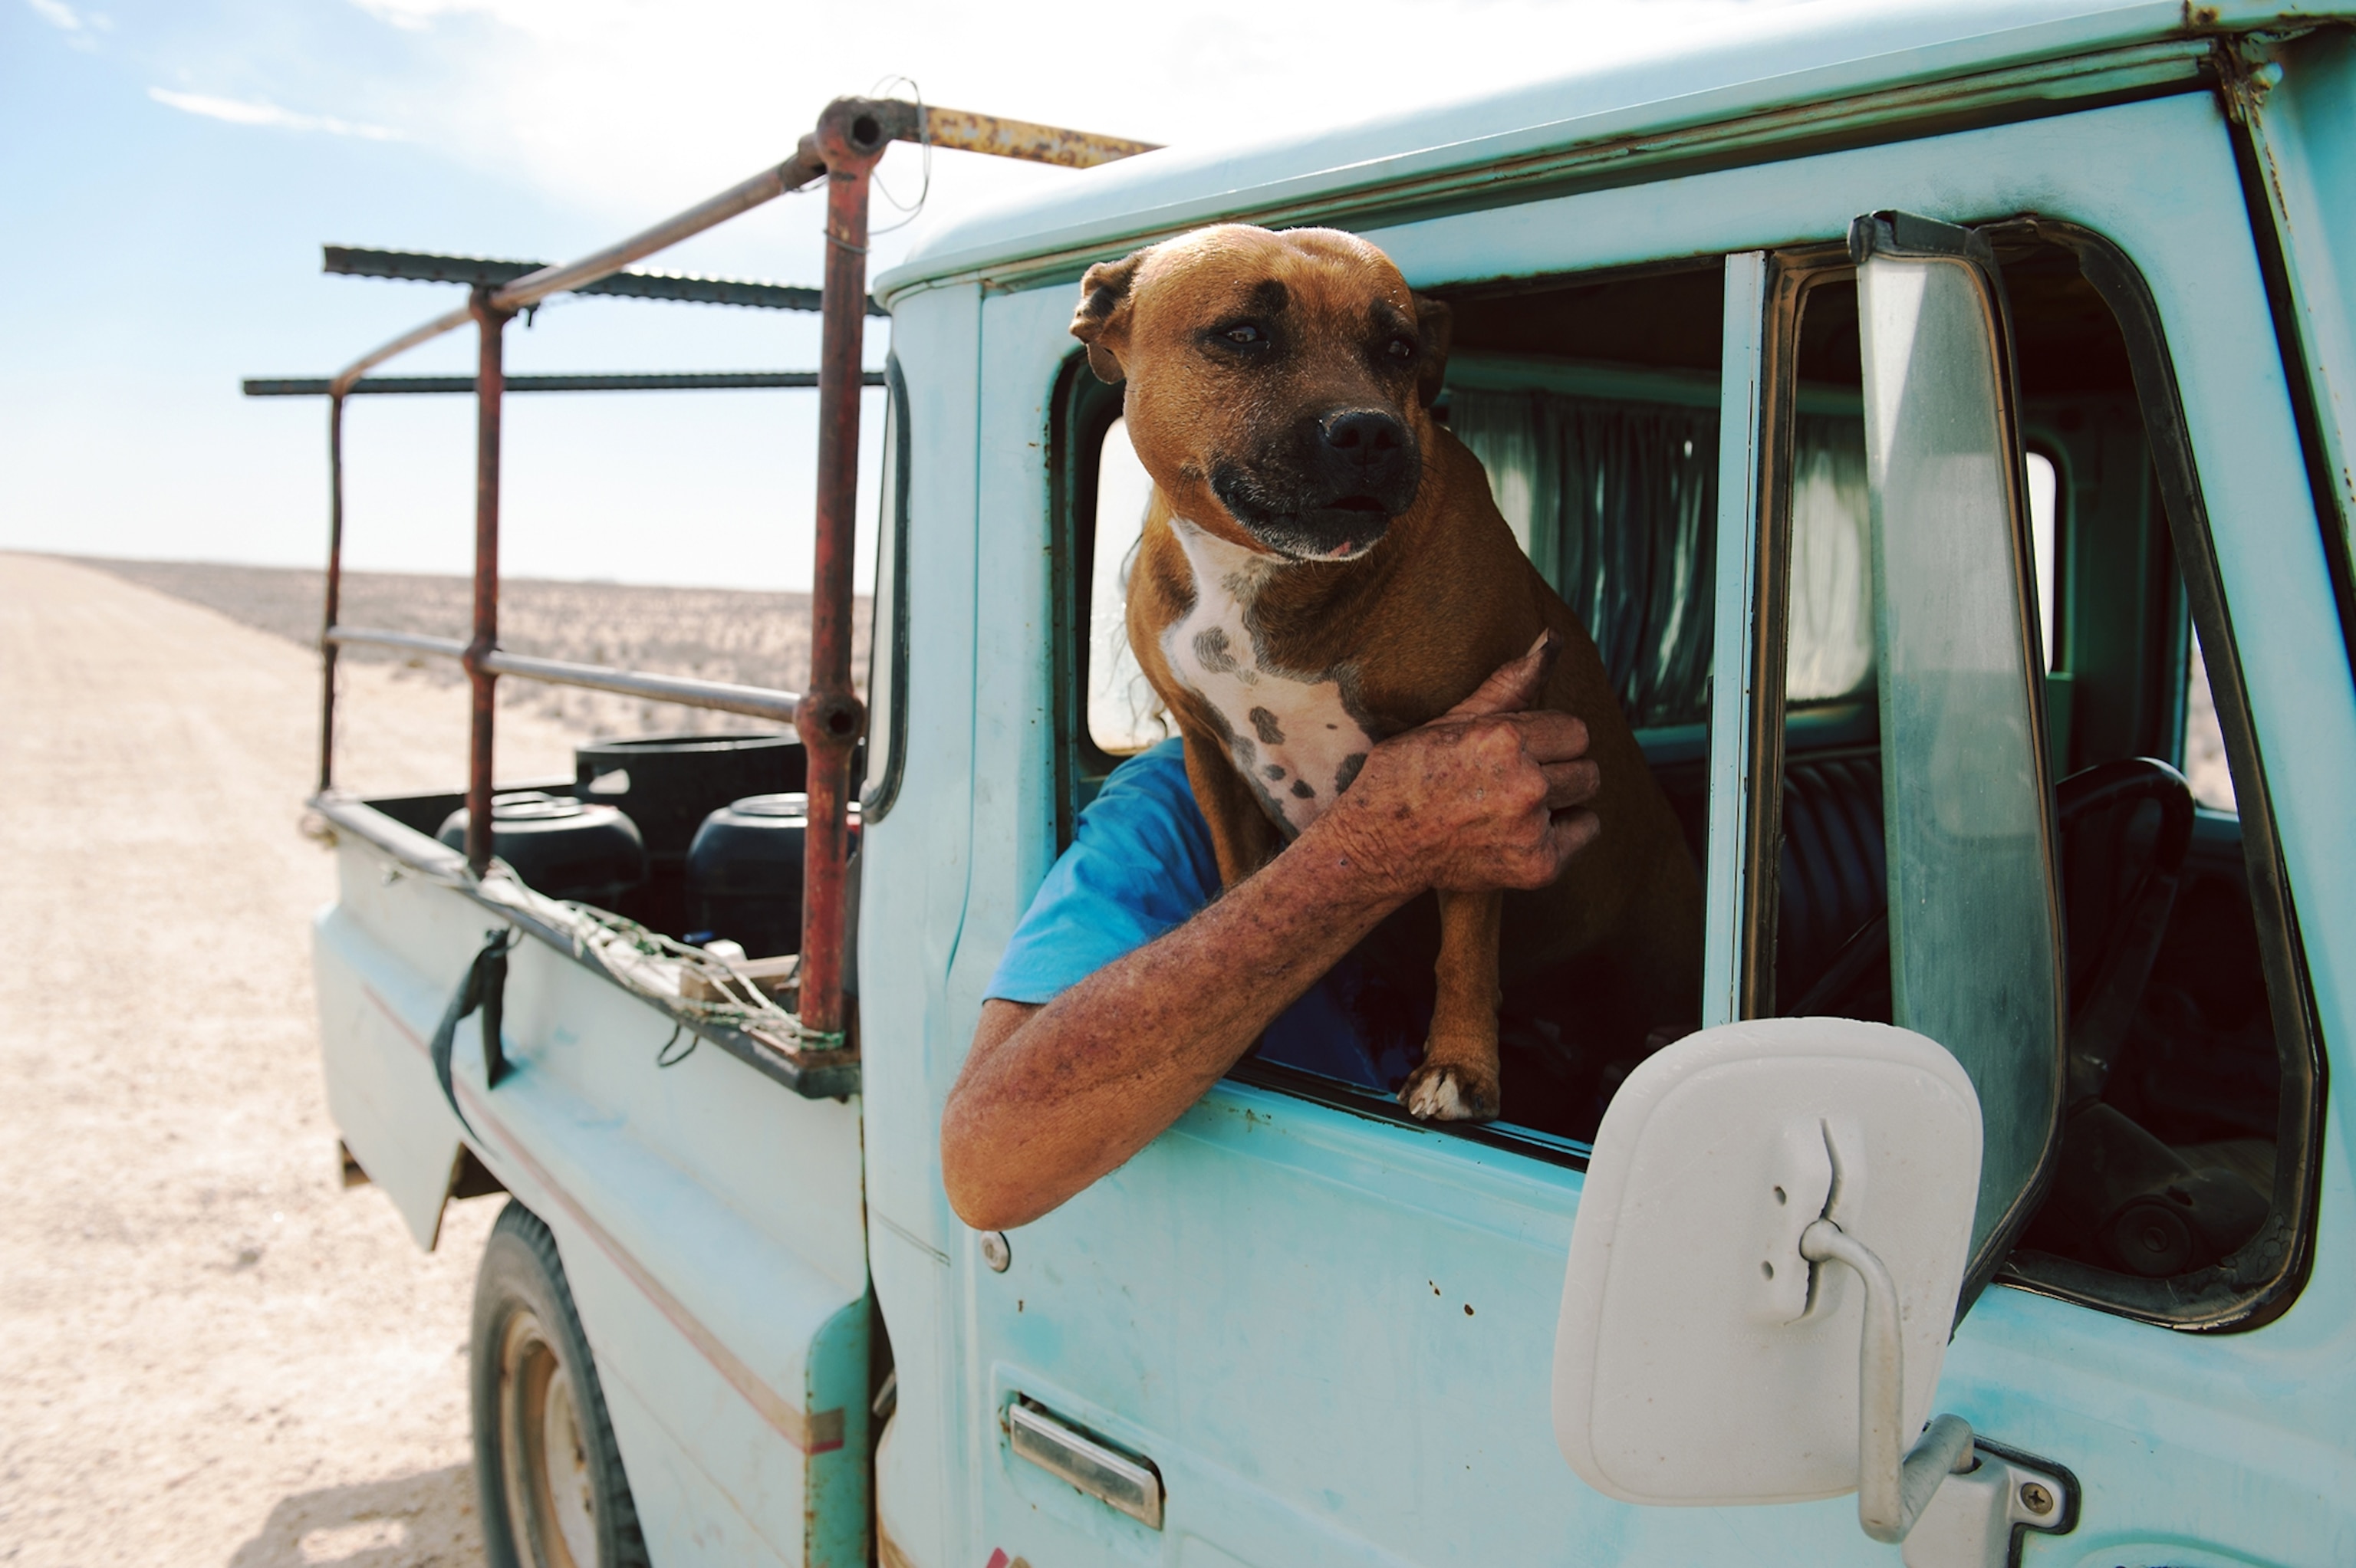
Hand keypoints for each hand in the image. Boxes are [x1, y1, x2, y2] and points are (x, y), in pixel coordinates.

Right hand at [1318, 632, 1602, 897]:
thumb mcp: (1451, 721)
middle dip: (1557, 769)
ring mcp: (1531, 829)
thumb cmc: (1408, 775)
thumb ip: (1509, 684)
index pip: (1575, 731)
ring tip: (1519, 804)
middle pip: (1587, 767)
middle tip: (1517, 780)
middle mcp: (1525, 784)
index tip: (1520, 752)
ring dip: (1561, 799)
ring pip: (1585, 798)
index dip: (1547, 740)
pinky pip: (1583, 832)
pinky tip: (1521, 830)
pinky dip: (1560, 832)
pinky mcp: (1537, 865)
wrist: (1376, 844)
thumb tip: (1551, 638)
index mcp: (1504, 740)